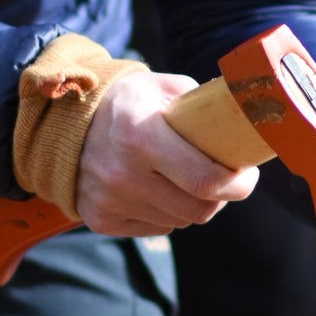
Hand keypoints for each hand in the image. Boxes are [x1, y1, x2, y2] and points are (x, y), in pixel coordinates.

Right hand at [74, 71, 258, 235]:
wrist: (67, 121)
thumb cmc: (130, 101)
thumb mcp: (165, 87)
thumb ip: (204, 105)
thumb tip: (244, 122)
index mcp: (142, 135)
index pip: (205, 179)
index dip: (238, 185)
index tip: (249, 176)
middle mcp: (123, 174)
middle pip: (198, 209)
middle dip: (222, 197)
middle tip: (227, 180)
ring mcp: (109, 201)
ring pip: (180, 221)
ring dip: (194, 204)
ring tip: (189, 178)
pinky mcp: (101, 220)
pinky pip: (156, 228)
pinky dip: (167, 212)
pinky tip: (161, 188)